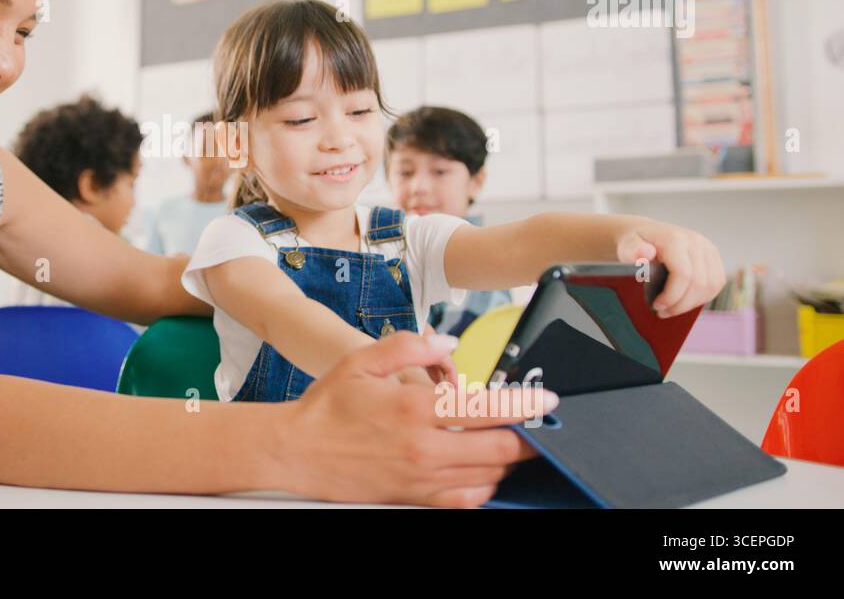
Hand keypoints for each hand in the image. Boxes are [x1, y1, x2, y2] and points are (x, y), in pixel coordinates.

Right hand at [274, 331, 557, 506]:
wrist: (296, 452)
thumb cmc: (327, 406)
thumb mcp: (363, 360)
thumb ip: (411, 347)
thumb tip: (450, 344)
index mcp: (413, 409)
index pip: (487, 409)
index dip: (526, 405)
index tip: (546, 400)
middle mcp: (423, 447)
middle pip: (500, 449)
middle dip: (530, 437)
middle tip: (540, 425)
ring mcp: (421, 477)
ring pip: (489, 476)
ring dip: (509, 460)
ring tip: (513, 442)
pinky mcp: (415, 497)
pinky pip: (467, 499)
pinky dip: (486, 486)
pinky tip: (485, 470)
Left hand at [615, 218, 726, 317]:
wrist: (645, 233)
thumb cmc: (634, 243)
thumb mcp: (626, 245)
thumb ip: (631, 250)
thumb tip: (644, 254)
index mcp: (676, 239)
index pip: (683, 275)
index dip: (672, 296)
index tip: (656, 306)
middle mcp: (696, 241)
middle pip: (700, 283)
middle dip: (681, 304)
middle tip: (662, 312)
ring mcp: (708, 249)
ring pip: (711, 286)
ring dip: (692, 303)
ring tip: (671, 308)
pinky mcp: (714, 257)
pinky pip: (716, 284)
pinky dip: (701, 297)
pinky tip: (683, 301)